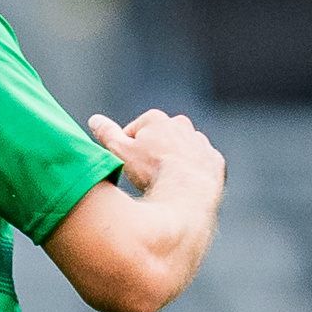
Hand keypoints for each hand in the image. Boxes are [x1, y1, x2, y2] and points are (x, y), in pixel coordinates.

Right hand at [88, 109, 224, 200]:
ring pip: (182, 151)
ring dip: (174, 162)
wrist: (190, 192)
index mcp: (156, 118)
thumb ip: (106, 133)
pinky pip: (201, 166)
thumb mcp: (119, 150)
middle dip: (153, 153)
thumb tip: (95, 120)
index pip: (134, 132)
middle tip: (148, 174)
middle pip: (160, 139)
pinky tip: (186, 186)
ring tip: (167, 181)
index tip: (129, 165)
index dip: (128, 150)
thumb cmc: (152, 171)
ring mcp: (201, 142)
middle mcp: (182, 125)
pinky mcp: (216, 161)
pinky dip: (194, 173)